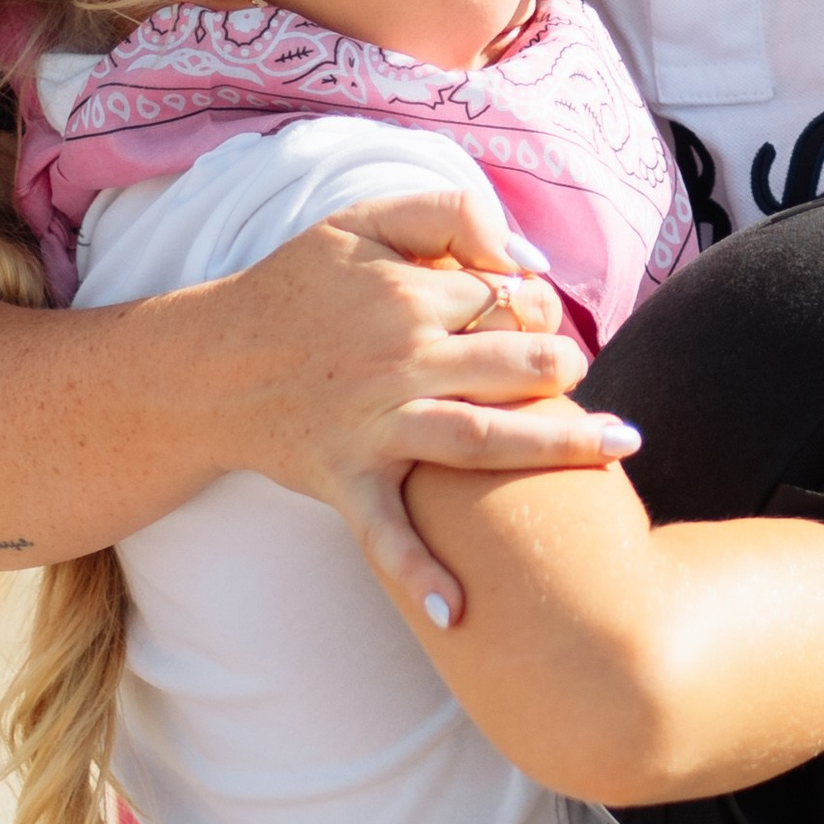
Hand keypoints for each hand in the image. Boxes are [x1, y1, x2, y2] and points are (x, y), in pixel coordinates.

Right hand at [205, 190, 640, 622]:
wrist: (208, 363)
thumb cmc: (293, 289)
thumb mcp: (360, 220)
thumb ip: (445, 213)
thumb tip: (520, 255)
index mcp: (408, 294)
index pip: (508, 300)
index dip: (539, 308)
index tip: (544, 322)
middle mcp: (399, 360)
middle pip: (512, 364)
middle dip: (565, 366)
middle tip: (581, 374)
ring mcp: (374, 425)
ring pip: (480, 437)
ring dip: (553, 444)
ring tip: (616, 445)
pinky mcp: (345, 479)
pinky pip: (385, 531)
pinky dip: (416, 571)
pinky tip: (456, 611)